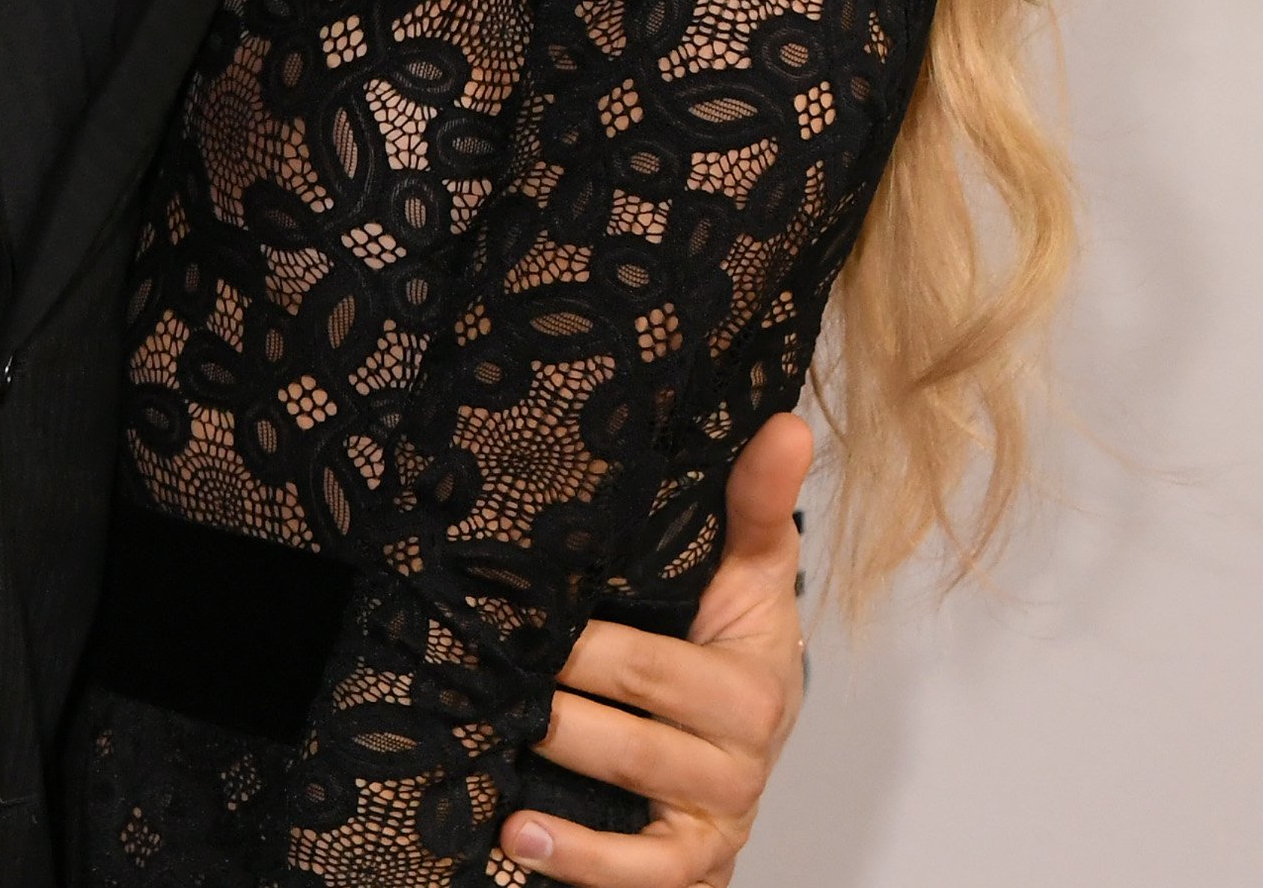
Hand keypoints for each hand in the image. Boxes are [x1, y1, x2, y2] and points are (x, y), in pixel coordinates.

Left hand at [499, 414, 810, 887]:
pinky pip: (642, 873)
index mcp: (753, 674)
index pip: (657, 661)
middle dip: (555, 695)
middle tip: (477, 667)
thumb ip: (756, 502)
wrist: (758, 738)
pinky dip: (581, 859)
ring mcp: (718, 811)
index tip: (523, 617)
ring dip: (556, 768)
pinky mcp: (697, 863)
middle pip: (632, 722)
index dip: (587, 644)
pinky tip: (518, 833)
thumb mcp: (754, 571)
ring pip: (630, 786)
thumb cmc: (738, 642)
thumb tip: (785, 421)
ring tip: (489, 738)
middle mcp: (744, 749)